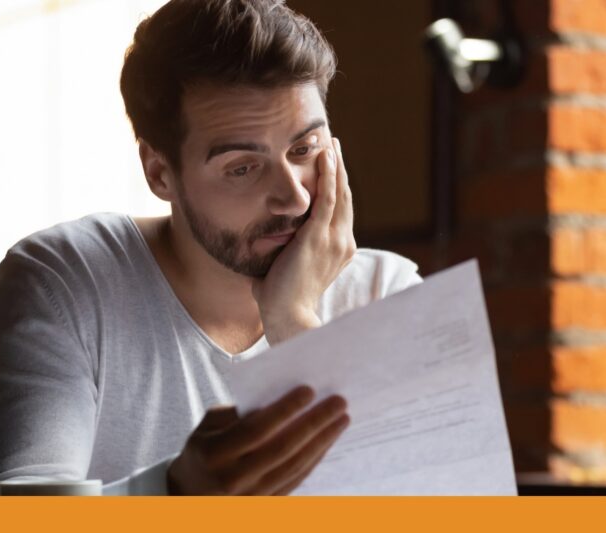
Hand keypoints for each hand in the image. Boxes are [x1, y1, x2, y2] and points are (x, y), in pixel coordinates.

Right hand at [166, 386, 349, 494]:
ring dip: (322, 441)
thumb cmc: (204, 447)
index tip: (309, 390)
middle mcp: (232, 479)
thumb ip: (239, 411)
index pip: (256, 430)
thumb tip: (281, 396)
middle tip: (338, 402)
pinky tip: (328, 440)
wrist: (190, 493)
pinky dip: (315, 458)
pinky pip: (296, 479)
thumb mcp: (209, 424)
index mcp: (214, 454)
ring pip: (295, 466)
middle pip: (282, 448)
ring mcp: (250, 496)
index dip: (285, 410)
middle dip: (314, 423)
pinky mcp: (265, 504)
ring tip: (341, 419)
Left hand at [253, 137, 355, 344]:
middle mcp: (343, 242)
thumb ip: (281, 250)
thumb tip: (261, 240)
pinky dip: (328, 175)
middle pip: (344, 196)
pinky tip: (326, 155)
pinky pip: (328, 199)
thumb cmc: (280, 299)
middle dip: (339, 169)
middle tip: (334, 144)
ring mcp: (334, 238)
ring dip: (335, 165)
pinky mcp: (319, 236)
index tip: (330, 165)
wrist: (287, 317)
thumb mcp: (286, 267)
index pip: (340, 210)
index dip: (337, 186)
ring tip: (331, 142)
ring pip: (339, 193)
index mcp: (338, 249)